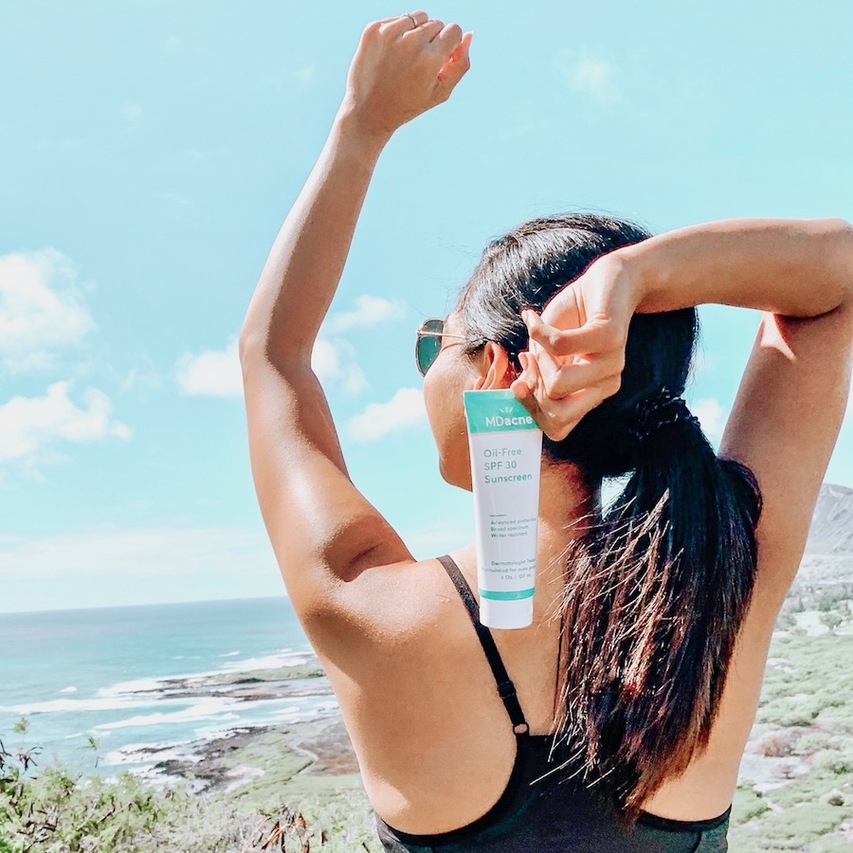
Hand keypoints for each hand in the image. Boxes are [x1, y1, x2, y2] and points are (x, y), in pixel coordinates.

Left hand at [339, 11, 472, 140]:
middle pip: (436, 23)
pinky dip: (398, 32)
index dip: (450, 44)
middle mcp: (410, 42)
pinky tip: (391, 54)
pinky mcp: (373, 29)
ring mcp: (389, 33)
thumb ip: (460, 64)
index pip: (454, 30)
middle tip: (418, 66)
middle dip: (433, 41)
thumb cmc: (408, 104)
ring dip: (416, 32)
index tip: (441, 59)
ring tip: (406, 57)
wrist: (368, 111)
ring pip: (418, 17)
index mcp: (430, 59)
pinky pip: (398, 18)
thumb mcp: (440, 92)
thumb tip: (469, 35)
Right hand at [510, 253, 639, 440]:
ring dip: (537, 357)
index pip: (557, 427)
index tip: (519, 383)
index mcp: (591, 393)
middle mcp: (605, 384)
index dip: (530, 410)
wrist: (608, 279)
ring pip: (558, 384)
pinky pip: (559, 345)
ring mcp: (611, 364)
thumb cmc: (574, 315)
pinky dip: (538, 331)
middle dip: (532, 388)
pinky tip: (533, 318)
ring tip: (538, 335)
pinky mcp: (609, 337)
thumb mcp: (546, 350)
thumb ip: (535, 374)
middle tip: (530, 358)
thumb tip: (516, 391)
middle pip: (556, 414)